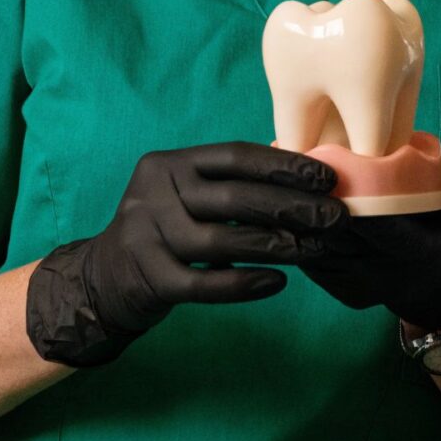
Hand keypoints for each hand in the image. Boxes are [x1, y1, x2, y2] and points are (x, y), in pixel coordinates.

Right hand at [26, 141, 344, 366]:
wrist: (104, 279)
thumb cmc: (167, 232)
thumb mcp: (189, 196)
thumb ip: (233, 185)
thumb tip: (308, 181)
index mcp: (170, 164)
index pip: (234, 156)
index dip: (284, 165)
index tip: (327, 178)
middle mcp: (154, 193)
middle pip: (233, 198)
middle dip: (291, 206)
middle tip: (336, 217)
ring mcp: (146, 235)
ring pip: (221, 241)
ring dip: (276, 246)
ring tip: (317, 249)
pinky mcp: (147, 277)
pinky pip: (203, 283)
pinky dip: (243, 284)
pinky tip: (277, 283)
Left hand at [295, 174, 440, 330]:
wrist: (438, 287)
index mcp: (414, 253)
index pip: (378, 226)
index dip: (351, 200)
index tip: (328, 167)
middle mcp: (381, 274)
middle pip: (336, 234)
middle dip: (313, 200)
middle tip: (290, 162)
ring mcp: (356, 285)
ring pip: (315, 247)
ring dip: (295, 215)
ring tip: (278, 177)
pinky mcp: (337, 288)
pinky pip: (309, 257)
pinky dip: (293, 229)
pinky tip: (280, 200)